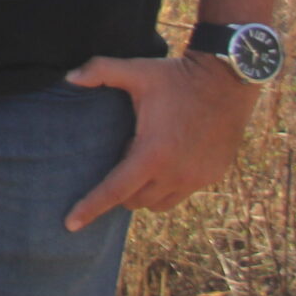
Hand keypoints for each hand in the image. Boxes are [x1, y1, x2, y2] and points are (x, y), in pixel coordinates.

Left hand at [63, 52, 259, 231]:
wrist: (227, 82)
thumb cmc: (176, 77)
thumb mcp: (136, 70)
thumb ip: (99, 71)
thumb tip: (68, 78)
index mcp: (152, 153)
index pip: (114, 190)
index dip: (90, 208)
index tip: (70, 224)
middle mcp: (175, 174)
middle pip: (134, 200)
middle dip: (118, 190)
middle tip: (120, 157)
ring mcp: (197, 179)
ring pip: (158, 203)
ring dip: (142, 191)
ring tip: (139, 160)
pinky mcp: (211, 176)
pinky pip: (181, 194)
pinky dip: (165, 186)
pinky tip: (163, 162)